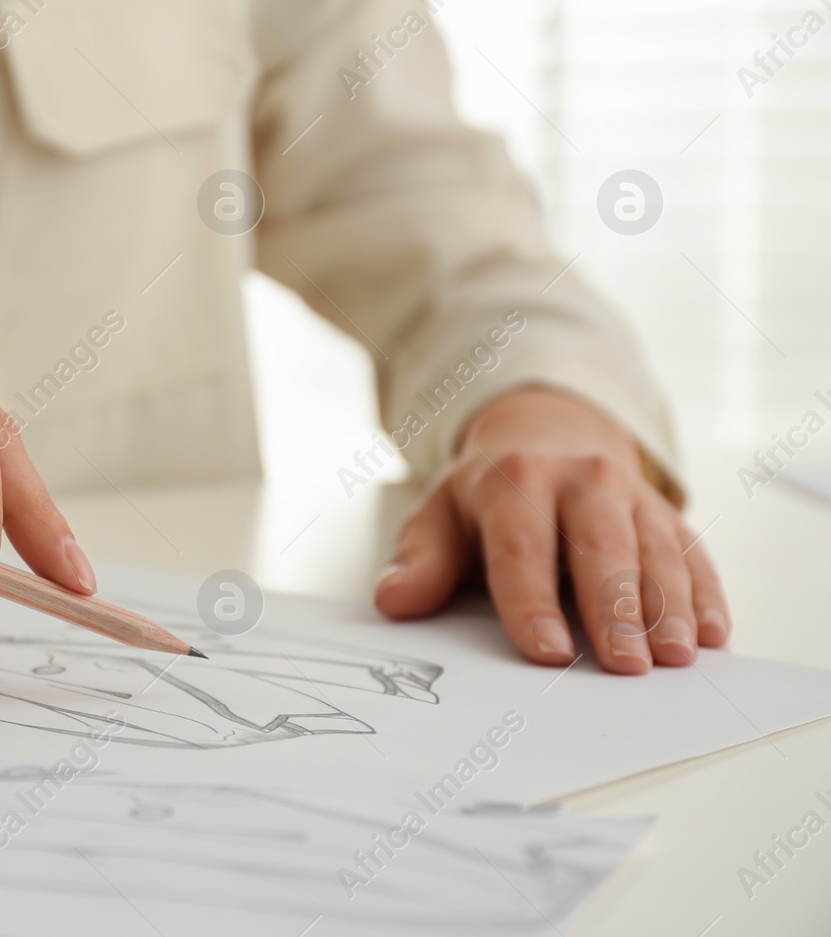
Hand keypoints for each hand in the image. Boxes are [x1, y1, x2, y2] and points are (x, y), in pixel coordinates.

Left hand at [373, 386, 728, 673]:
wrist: (544, 438)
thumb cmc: (488, 499)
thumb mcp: (441, 518)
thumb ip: (421, 562)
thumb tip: (394, 600)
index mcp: (515, 480)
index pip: (523, 548)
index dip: (532, 602)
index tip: (545, 653)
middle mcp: (579, 478)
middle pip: (601, 548)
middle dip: (614, 610)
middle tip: (625, 668)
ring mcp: (630, 494)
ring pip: (656, 551)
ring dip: (670, 607)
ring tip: (676, 658)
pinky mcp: (667, 513)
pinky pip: (693, 552)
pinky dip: (706, 594)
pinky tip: (713, 634)